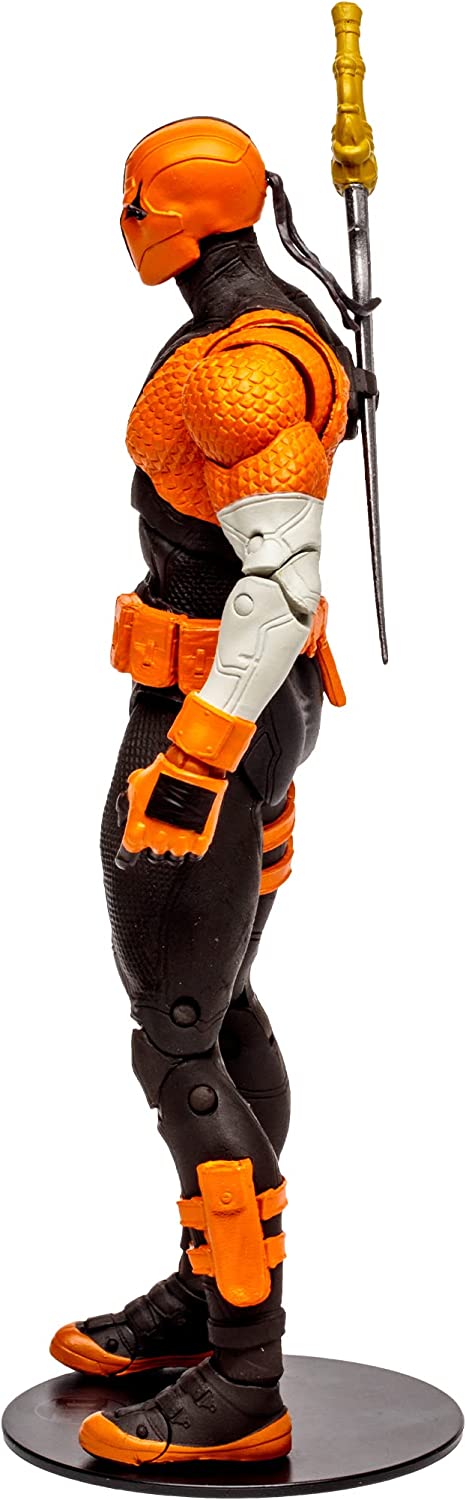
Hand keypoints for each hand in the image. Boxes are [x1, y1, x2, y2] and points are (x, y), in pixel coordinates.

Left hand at [115, 748, 226, 868]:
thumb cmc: (164, 772)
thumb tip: (129, 803)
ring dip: (173, 847)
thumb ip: (131, 799)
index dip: (126, 857)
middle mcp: (157, 839)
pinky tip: (190, 840)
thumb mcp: (138, 783)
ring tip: (176, 834)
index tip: (126, 858)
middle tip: (160, 831)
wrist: (193, 767)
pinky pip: (194, 856)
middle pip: (152, 856)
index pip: (127, 854)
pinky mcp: (200, 841)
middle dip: (155, 844)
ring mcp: (179, 842)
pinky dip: (191, 850)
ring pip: (173, 858)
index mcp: (137, 829)